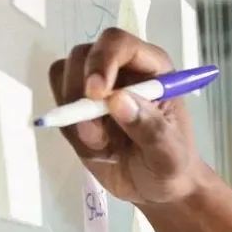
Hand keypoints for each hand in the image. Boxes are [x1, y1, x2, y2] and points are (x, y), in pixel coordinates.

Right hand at [47, 29, 205, 205]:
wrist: (157, 188)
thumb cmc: (172, 165)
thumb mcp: (169, 153)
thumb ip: (150, 127)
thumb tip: (118, 100)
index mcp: (153, 68)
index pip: (118, 43)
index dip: (103, 61)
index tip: (97, 94)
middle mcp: (122, 69)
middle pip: (83, 55)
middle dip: (80, 90)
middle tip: (94, 131)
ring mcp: (98, 85)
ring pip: (64, 75)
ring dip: (74, 113)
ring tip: (101, 144)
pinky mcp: (79, 105)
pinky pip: (59, 103)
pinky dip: (68, 126)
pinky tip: (94, 146)